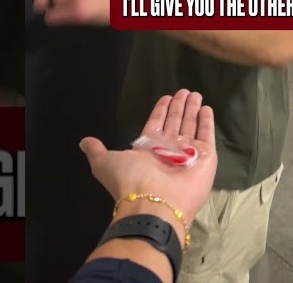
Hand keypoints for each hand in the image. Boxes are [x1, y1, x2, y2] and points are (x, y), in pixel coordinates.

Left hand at [79, 90, 216, 228]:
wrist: (153, 202)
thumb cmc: (129, 179)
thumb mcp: (104, 162)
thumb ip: (96, 150)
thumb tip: (84, 141)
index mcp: (148, 150)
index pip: (156, 124)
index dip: (161, 111)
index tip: (166, 97)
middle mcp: (169, 150)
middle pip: (175, 123)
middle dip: (179, 107)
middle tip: (185, 90)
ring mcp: (188, 154)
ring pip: (191, 126)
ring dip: (193, 110)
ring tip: (196, 93)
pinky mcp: (205, 158)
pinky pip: (206, 135)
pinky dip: (207, 122)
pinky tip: (207, 108)